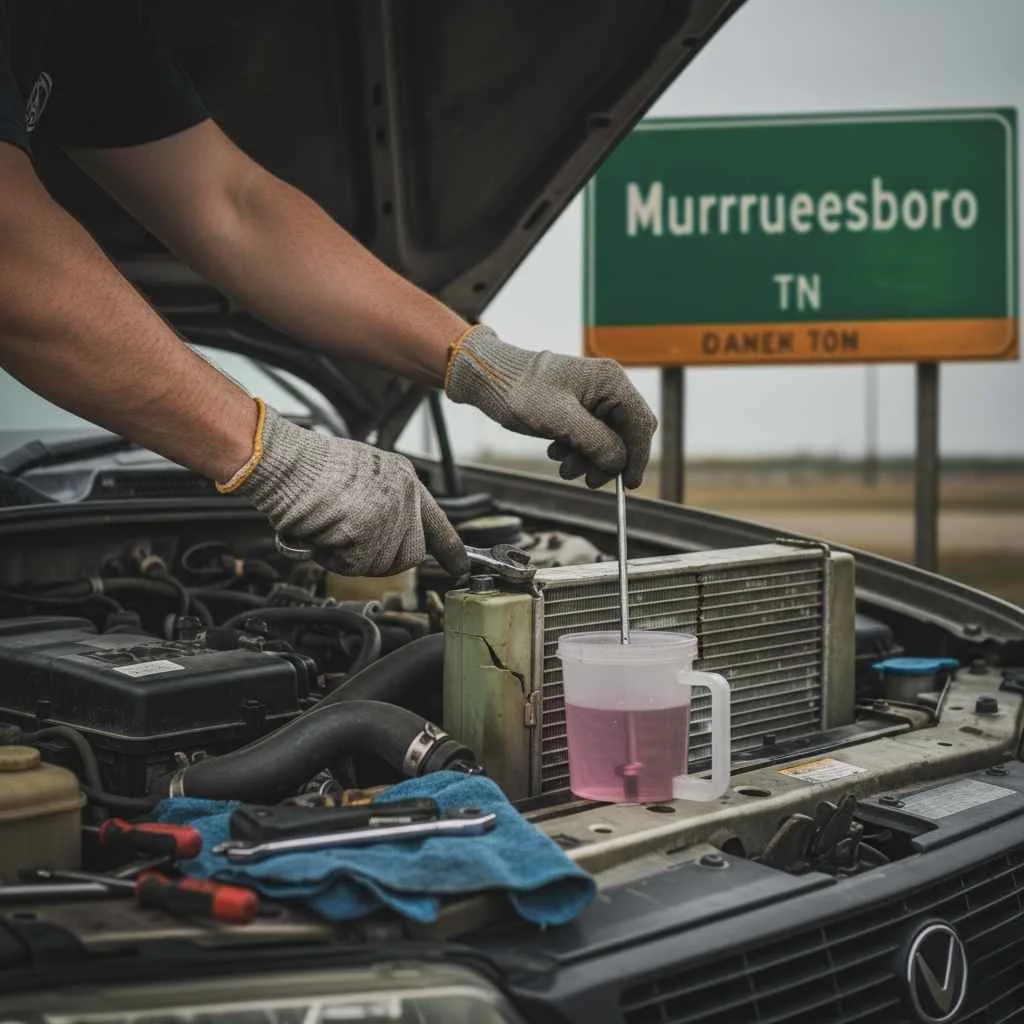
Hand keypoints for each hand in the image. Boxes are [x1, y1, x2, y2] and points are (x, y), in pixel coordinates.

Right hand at [220, 403, 467, 577]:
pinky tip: (322, 535)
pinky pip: (356, 565)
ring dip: (350, 558)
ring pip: (382, 564)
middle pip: (408, 555)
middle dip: (378, 559)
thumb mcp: (361, 475)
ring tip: (330, 530)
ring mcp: (389, 513)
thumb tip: (382, 528)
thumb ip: (381, 500)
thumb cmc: (307, 466)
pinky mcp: (368, 531)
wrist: (283, 460)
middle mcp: (404, 495)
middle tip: (348, 544)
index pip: (436, 521)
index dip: (449, 548)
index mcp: (403, 478)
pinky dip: (334, 559)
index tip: (460, 566)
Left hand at [444, 326, 656, 488]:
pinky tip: (556, 452)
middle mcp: (608, 386)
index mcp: (611, 381)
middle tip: (588, 481)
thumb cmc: (521, 392)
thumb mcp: (560, 421)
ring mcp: (594, 396)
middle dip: (608, 460)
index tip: (628, 485)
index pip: (641, 424)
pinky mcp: (579, 406)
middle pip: (626, 434)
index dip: (637, 457)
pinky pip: (590, 436)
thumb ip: (596, 442)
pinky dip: (577, 450)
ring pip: (607, 439)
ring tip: (563, 467)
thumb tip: (620, 462)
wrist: (490, 379)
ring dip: (588, 459)